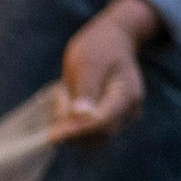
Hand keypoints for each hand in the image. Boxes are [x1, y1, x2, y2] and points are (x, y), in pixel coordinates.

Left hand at [57, 0, 159, 139]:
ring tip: (66, 96)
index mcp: (127, 95)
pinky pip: (86, 134)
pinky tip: (69, 102)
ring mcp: (120, 119)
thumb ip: (85, 90)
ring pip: (89, 139)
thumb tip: (80, 116)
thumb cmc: (99, 47)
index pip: (102, 123)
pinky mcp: (108, 122)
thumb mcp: (88, 63)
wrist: (112, 41)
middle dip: (71, 127)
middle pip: (96, 136)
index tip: (52, 135)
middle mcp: (128, 112)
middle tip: (60, 100)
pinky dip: (71, 125)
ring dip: (69, 127)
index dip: (76, 131)